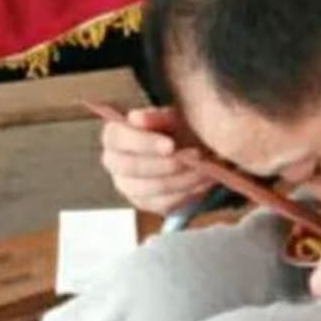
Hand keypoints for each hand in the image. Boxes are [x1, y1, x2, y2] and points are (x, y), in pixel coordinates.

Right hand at [99, 106, 214, 214]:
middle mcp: (114, 163)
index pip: (119, 140)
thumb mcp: (170, 117)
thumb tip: (137, 118)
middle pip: (133, 168)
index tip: (171, 145)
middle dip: (167, 164)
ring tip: (206, 168)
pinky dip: (189, 192)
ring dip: (184, 179)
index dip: (145, 144)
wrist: (186, 149)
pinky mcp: (146, 204)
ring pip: (153, 188)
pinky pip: (166, 203)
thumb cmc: (174, 129)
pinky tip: (205, 180)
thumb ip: (156, 117)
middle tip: (196, 156)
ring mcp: (128, 187)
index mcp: (114, 136)